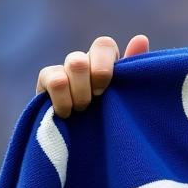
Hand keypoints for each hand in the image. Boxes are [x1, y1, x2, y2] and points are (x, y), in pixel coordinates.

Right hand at [35, 34, 149, 117]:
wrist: (89, 149)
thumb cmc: (114, 120)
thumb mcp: (128, 97)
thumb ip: (135, 69)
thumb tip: (141, 38)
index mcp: (105, 63)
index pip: (103, 45)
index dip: (104, 65)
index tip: (105, 89)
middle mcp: (83, 63)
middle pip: (81, 58)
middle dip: (90, 83)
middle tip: (95, 100)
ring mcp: (63, 71)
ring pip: (71, 65)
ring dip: (79, 93)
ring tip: (82, 109)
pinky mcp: (46, 83)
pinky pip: (54, 80)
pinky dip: (63, 100)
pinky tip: (66, 113)